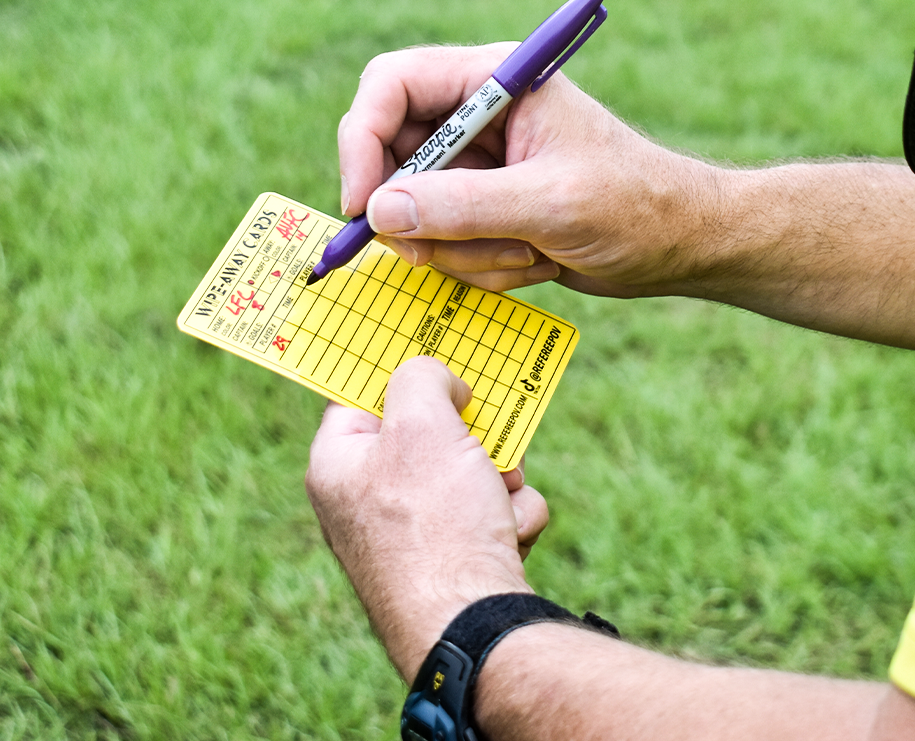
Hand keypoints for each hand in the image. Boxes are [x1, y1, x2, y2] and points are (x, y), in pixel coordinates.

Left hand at [305, 356, 548, 680]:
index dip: (399, 373)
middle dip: (470, 434)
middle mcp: (366, 503)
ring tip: (500, 497)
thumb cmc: (435, 524)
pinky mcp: (453, 564)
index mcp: (338, 467)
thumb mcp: (423, 423)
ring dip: (500, 476)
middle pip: (426, 434)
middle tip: (484, 436)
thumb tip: (439, 382)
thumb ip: (422, 377)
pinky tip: (507, 537)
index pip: (359, 396)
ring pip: (469, 471)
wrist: (474, 627)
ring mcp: (411, 538)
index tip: (435, 354)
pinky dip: (508, 517)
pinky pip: (488, 514)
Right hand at [337, 45, 717, 295]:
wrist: (679, 245)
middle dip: (417, 214)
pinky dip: (479, 263)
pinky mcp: (484, 207)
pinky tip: (535, 261)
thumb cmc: (634, 206)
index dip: (363, 139)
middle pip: (391, 154)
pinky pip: (442, 241)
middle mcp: (478, 116)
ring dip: (462, 248)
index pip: (393, 84)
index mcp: (497, 81)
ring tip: (529, 251)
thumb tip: (379, 212)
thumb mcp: (550, 204)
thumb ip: (463, 206)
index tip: (363, 204)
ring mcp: (479, 165)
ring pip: (414, 209)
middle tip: (436, 252)